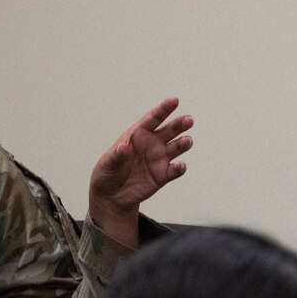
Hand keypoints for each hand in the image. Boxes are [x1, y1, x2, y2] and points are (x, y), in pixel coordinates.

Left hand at [88, 98, 192, 246]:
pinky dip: (180, 168)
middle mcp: (152, 144)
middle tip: (188, 120)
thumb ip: (117, 155)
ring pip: (177, 147)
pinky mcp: (163, 175)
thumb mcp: (108, 163)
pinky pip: (175, 170)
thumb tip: (124, 148)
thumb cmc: (108, 173)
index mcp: (138, 134)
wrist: (111, 196)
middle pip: (170, 130)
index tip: (174, 101)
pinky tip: (179, 166)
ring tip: (187, 141)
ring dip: (184, 143)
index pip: (153, 119)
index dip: (164, 109)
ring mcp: (159, 159)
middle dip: (180, 124)